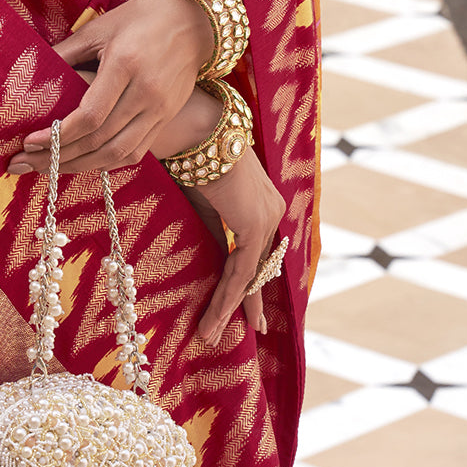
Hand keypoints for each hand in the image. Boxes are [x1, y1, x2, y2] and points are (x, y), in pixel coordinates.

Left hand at [7, 0, 214, 175]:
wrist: (195, 22)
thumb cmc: (141, 18)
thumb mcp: (100, 27)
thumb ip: (66, 52)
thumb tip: (31, 73)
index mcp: (125, 64)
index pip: (89, 115)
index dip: (58, 135)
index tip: (30, 141)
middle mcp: (146, 92)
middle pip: (99, 140)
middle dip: (59, 156)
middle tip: (27, 163)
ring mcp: (160, 109)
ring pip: (117, 152)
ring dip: (80, 166)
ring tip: (49, 169)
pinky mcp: (166, 118)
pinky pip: (135, 151)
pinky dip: (107, 163)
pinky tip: (83, 163)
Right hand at [184, 148, 286, 344]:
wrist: (200, 133)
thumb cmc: (195, 157)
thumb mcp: (205, 201)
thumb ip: (215, 229)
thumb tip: (212, 256)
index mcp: (262, 203)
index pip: (255, 250)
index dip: (250, 279)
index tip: (247, 303)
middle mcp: (271, 212)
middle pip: (258, 267)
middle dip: (251, 301)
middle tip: (256, 327)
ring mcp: (266, 220)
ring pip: (247, 275)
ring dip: (228, 308)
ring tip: (211, 334)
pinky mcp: (255, 227)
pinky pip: (240, 272)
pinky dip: (225, 298)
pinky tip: (214, 318)